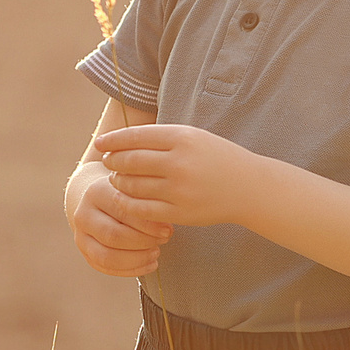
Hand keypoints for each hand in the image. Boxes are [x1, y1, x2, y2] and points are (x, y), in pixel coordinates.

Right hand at [69, 160, 172, 276]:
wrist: (96, 197)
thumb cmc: (124, 191)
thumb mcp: (133, 187)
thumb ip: (147, 200)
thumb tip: (167, 226)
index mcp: (96, 192)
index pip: (123, 212)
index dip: (148, 224)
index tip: (168, 229)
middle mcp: (83, 214)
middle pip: (114, 236)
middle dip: (143, 242)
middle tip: (164, 240)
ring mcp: (80, 235)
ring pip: (108, 256)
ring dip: (137, 258)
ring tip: (157, 252)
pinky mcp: (85, 252)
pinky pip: (107, 268)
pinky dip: (132, 270)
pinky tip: (151, 264)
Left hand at [92, 124, 265, 230]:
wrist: (248, 188)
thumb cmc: (216, 158)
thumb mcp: (193, 137)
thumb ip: (161, 138)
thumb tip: (122, 141)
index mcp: (182, 138)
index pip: (136, 137)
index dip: (114, 141)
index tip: (101, 144)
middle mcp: (179, 163)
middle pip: (130, 161)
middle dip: (113, 162)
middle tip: (108, 162)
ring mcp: (179, 190)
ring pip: (133, 186)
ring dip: (119, 182)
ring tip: (117, 179)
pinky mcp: (180, 212)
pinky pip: (142, 209)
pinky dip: (128, 203)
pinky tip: (126, 199)